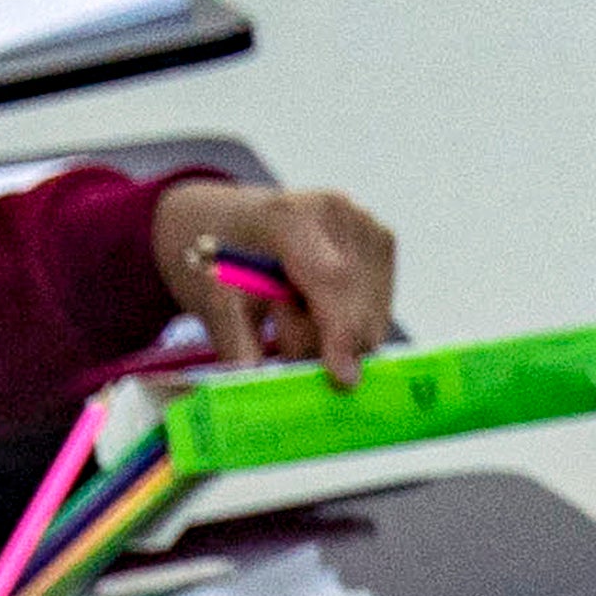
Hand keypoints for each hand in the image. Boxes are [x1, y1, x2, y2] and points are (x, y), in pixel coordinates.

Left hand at [156, 181, 395, 378]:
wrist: (227, 221)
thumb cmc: (217, 259)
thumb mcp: (213, 299)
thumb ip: (235, 341)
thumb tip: (257, 384)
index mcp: (288, 216)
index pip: (331, 279)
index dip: (341, 331)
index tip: (342, 379)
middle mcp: (338, 211)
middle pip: (357, 303)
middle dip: (329, 344)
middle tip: (282, 349)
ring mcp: (366, 222)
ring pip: (374, 311)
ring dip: (338, 334)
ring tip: (293, 313)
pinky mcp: (382, 239)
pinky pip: (379, 305)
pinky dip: (350, 322)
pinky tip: (316, 305)